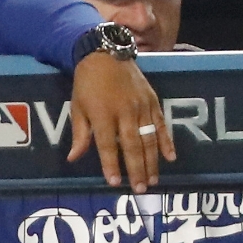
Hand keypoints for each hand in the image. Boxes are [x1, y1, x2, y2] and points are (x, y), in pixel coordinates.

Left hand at [68, 53, 171, 193]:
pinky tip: (170, 157)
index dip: (111, 165)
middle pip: (132, 145)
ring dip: (152, 161)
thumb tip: (72, 159)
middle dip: (136, 169)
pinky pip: (161, 124)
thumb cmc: (87, 83)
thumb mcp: (77, 108)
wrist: (106, 53)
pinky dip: (167, 141)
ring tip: (153, 180)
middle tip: (140, 189)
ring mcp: (141, 106)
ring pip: (149, 138)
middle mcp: (124, 112)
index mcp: (102, 114)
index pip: (107, 145)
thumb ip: (79, 135)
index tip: (115, 183)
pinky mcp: (153, 101)